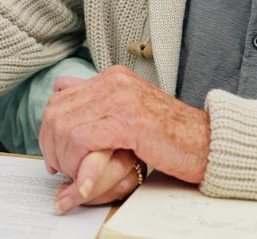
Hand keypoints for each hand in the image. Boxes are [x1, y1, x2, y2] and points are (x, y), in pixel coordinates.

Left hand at [39, 67, 209, 211]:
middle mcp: (113, 82)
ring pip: (64, 125)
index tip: (53, 152)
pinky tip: (83, 179)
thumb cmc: (170, 133)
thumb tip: (59, 91)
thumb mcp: (129, 109)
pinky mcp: (128, 122)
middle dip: (50, 144)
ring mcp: (120, 99)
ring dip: (63, 157)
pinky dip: (77, 162)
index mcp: (112, 76)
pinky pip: (82, 140)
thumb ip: (98, 101)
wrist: (207, 143)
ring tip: (72, 175)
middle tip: (57, 167)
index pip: (59, 96)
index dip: (48, 128)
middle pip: (56, 110)